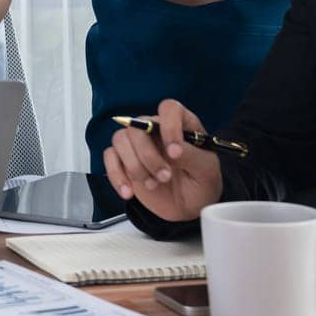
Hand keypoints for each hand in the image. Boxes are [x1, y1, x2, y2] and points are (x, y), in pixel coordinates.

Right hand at [103, 99, 223, 221]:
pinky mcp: (124, 161)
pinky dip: (116, 175)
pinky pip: (110, 157)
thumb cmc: (201, 183)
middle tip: (165, 177)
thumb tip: (174, 149)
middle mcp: (156, 129)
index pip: (169, 109)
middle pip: (138, 126)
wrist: (188, 207)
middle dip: (148, 155)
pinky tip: (128, 192)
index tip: (174, 154)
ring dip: (134, 165)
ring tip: (152, 185)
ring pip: (120, 139)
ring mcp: (138, 144)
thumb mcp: (206, 171)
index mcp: (181, 124)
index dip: (169, 126)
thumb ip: (192, 156)